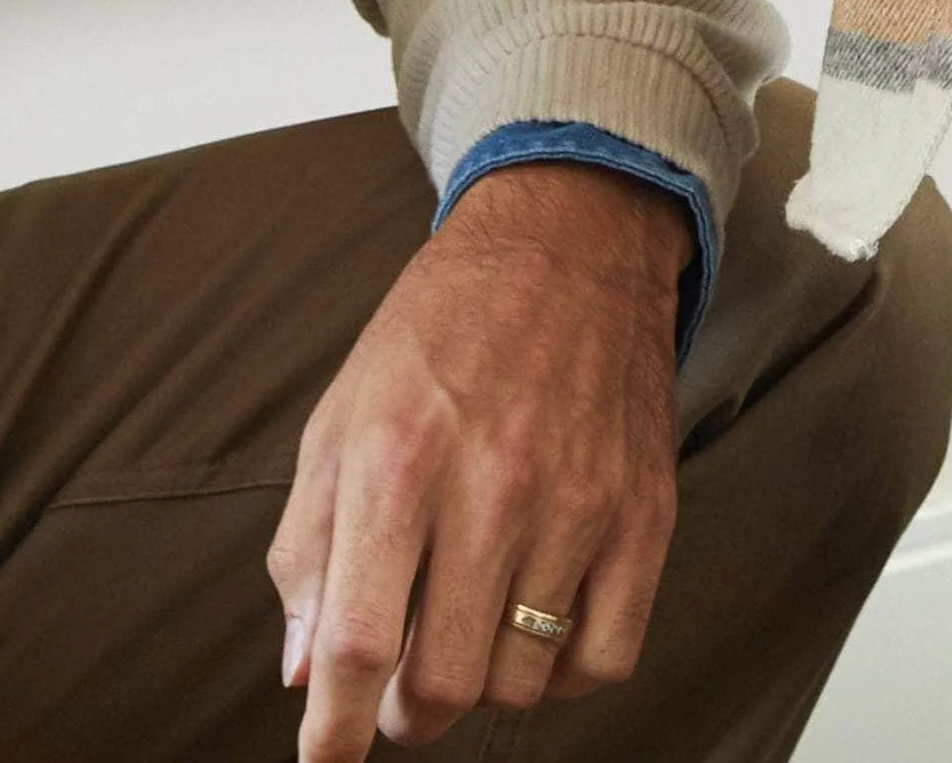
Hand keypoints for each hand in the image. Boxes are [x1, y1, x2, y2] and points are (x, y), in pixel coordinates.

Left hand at [271, 161, 688, 755]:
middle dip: (405, 712)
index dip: (332, 732)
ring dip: (482, 680)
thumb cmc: (441, 328)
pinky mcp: (645, 511)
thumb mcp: (342, 413)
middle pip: (441, 684)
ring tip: (469, 628)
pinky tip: (539, 621)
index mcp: (397, 456)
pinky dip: (565, 670)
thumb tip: (305, 676)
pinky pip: (604, 659)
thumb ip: (308, 546)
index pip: (357, 644)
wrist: (569, 238)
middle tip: (399, 687)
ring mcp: (578, 501)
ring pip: (520, 680)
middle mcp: (490, 484)